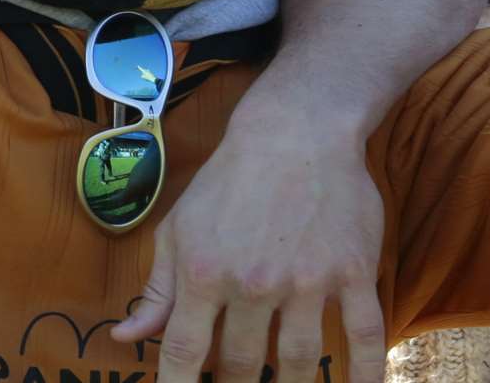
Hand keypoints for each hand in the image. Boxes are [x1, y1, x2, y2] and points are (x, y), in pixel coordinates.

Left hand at [112, 134, 386, 382]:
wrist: (295, 131)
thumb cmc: (228, 181)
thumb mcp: (178, 228)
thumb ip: (155, 289)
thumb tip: (125, 337)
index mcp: (203, 272)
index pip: (183, 352)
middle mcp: (253, 282)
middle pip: (239, 364)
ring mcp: (307, 280)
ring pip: (296, 361)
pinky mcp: (352, 272)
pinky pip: (362, 335)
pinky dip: (364, 374)